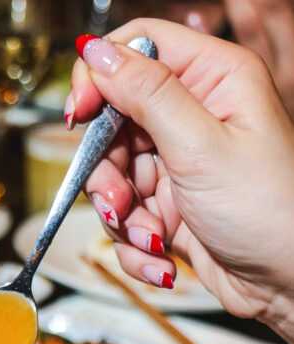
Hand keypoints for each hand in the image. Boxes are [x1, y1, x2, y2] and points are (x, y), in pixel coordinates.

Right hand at [66, 20, 293, 339]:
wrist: (288, 284)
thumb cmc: (271, 212)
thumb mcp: (202, 147)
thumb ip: (147, 95)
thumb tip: (101, 53)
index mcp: (214, 80)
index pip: (139, 48)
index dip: (102, 75)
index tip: (80, 113)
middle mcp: (194, 118)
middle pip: (115, 122)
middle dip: (108, 170)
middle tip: (119, 201)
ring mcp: (180, 165)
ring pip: (114, 177)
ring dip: (122, 217)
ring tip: (150, 238)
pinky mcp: (170, 208)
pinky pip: (127, 219)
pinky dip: (135, 245)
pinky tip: (161, 259)